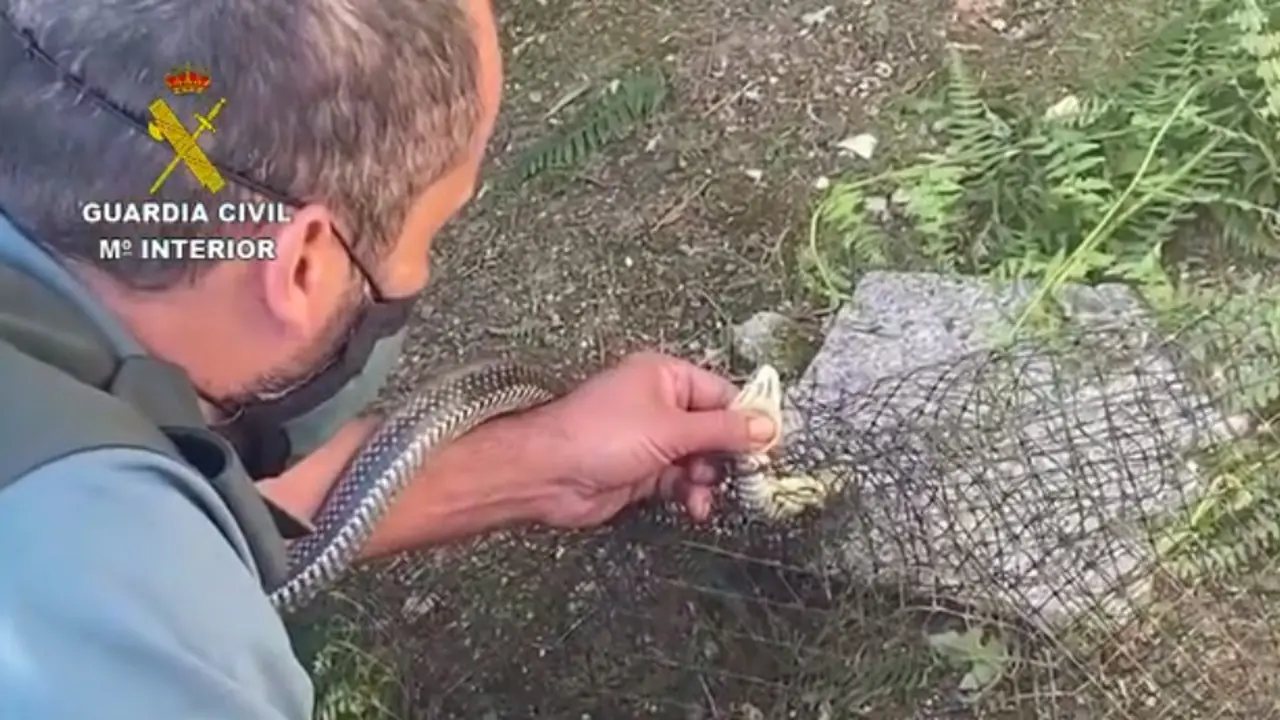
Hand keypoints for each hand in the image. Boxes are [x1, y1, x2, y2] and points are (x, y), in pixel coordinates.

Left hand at [527, 351, 778, 527]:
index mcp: (666, 377)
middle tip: (746, 476)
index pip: (722, 393)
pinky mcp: (643, 471)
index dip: (746, 420)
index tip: (769, 445)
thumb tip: (767, 427)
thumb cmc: (601, 436)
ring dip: (708, 479)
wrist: (548, 475)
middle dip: (727, 455)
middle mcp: (661, 404)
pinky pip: (680, 481)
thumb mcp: (671, 429)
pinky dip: (690, 494)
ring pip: (699, 459)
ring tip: (703, 492)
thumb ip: (723, 431)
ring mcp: (652, 439)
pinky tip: (694, 507)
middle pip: (714, 429)